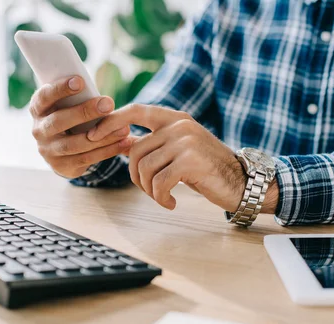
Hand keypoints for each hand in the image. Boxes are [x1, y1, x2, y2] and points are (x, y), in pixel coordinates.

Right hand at [30, 76, 134, 178]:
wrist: (60, 152)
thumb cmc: (69, 117)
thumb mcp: (66, 105)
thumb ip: (77, 98)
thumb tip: (101, 94)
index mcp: (38, 109)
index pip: (44, 97)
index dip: (59, 89)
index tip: (80, 81)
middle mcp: (39, 130)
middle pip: (59, 121)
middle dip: (84, 112)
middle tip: (108, 103)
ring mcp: (48, 151)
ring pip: (75, 144)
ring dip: (102, 136)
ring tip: (124, 128)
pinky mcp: (62, 166)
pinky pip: (87, 158)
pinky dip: (107, 150)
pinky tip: (123, 142)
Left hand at [87, 104, 250, 210]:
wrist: (241, 181)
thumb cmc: (207, 168)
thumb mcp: (179, 149)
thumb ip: (154, 143)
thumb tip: (121, 142)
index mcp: (175, 118)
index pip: (135, 111)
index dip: (111, 122)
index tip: (93, 136)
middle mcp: (179, 125)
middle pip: (135, 150)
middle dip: (135, 176)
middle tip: (150, 190)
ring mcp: (185, 141)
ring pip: (145, 168)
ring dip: (149, 190)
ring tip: (163, 197)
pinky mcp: (190, 161)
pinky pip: (159, 182)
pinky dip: (161, 198)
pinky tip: (172, 203)